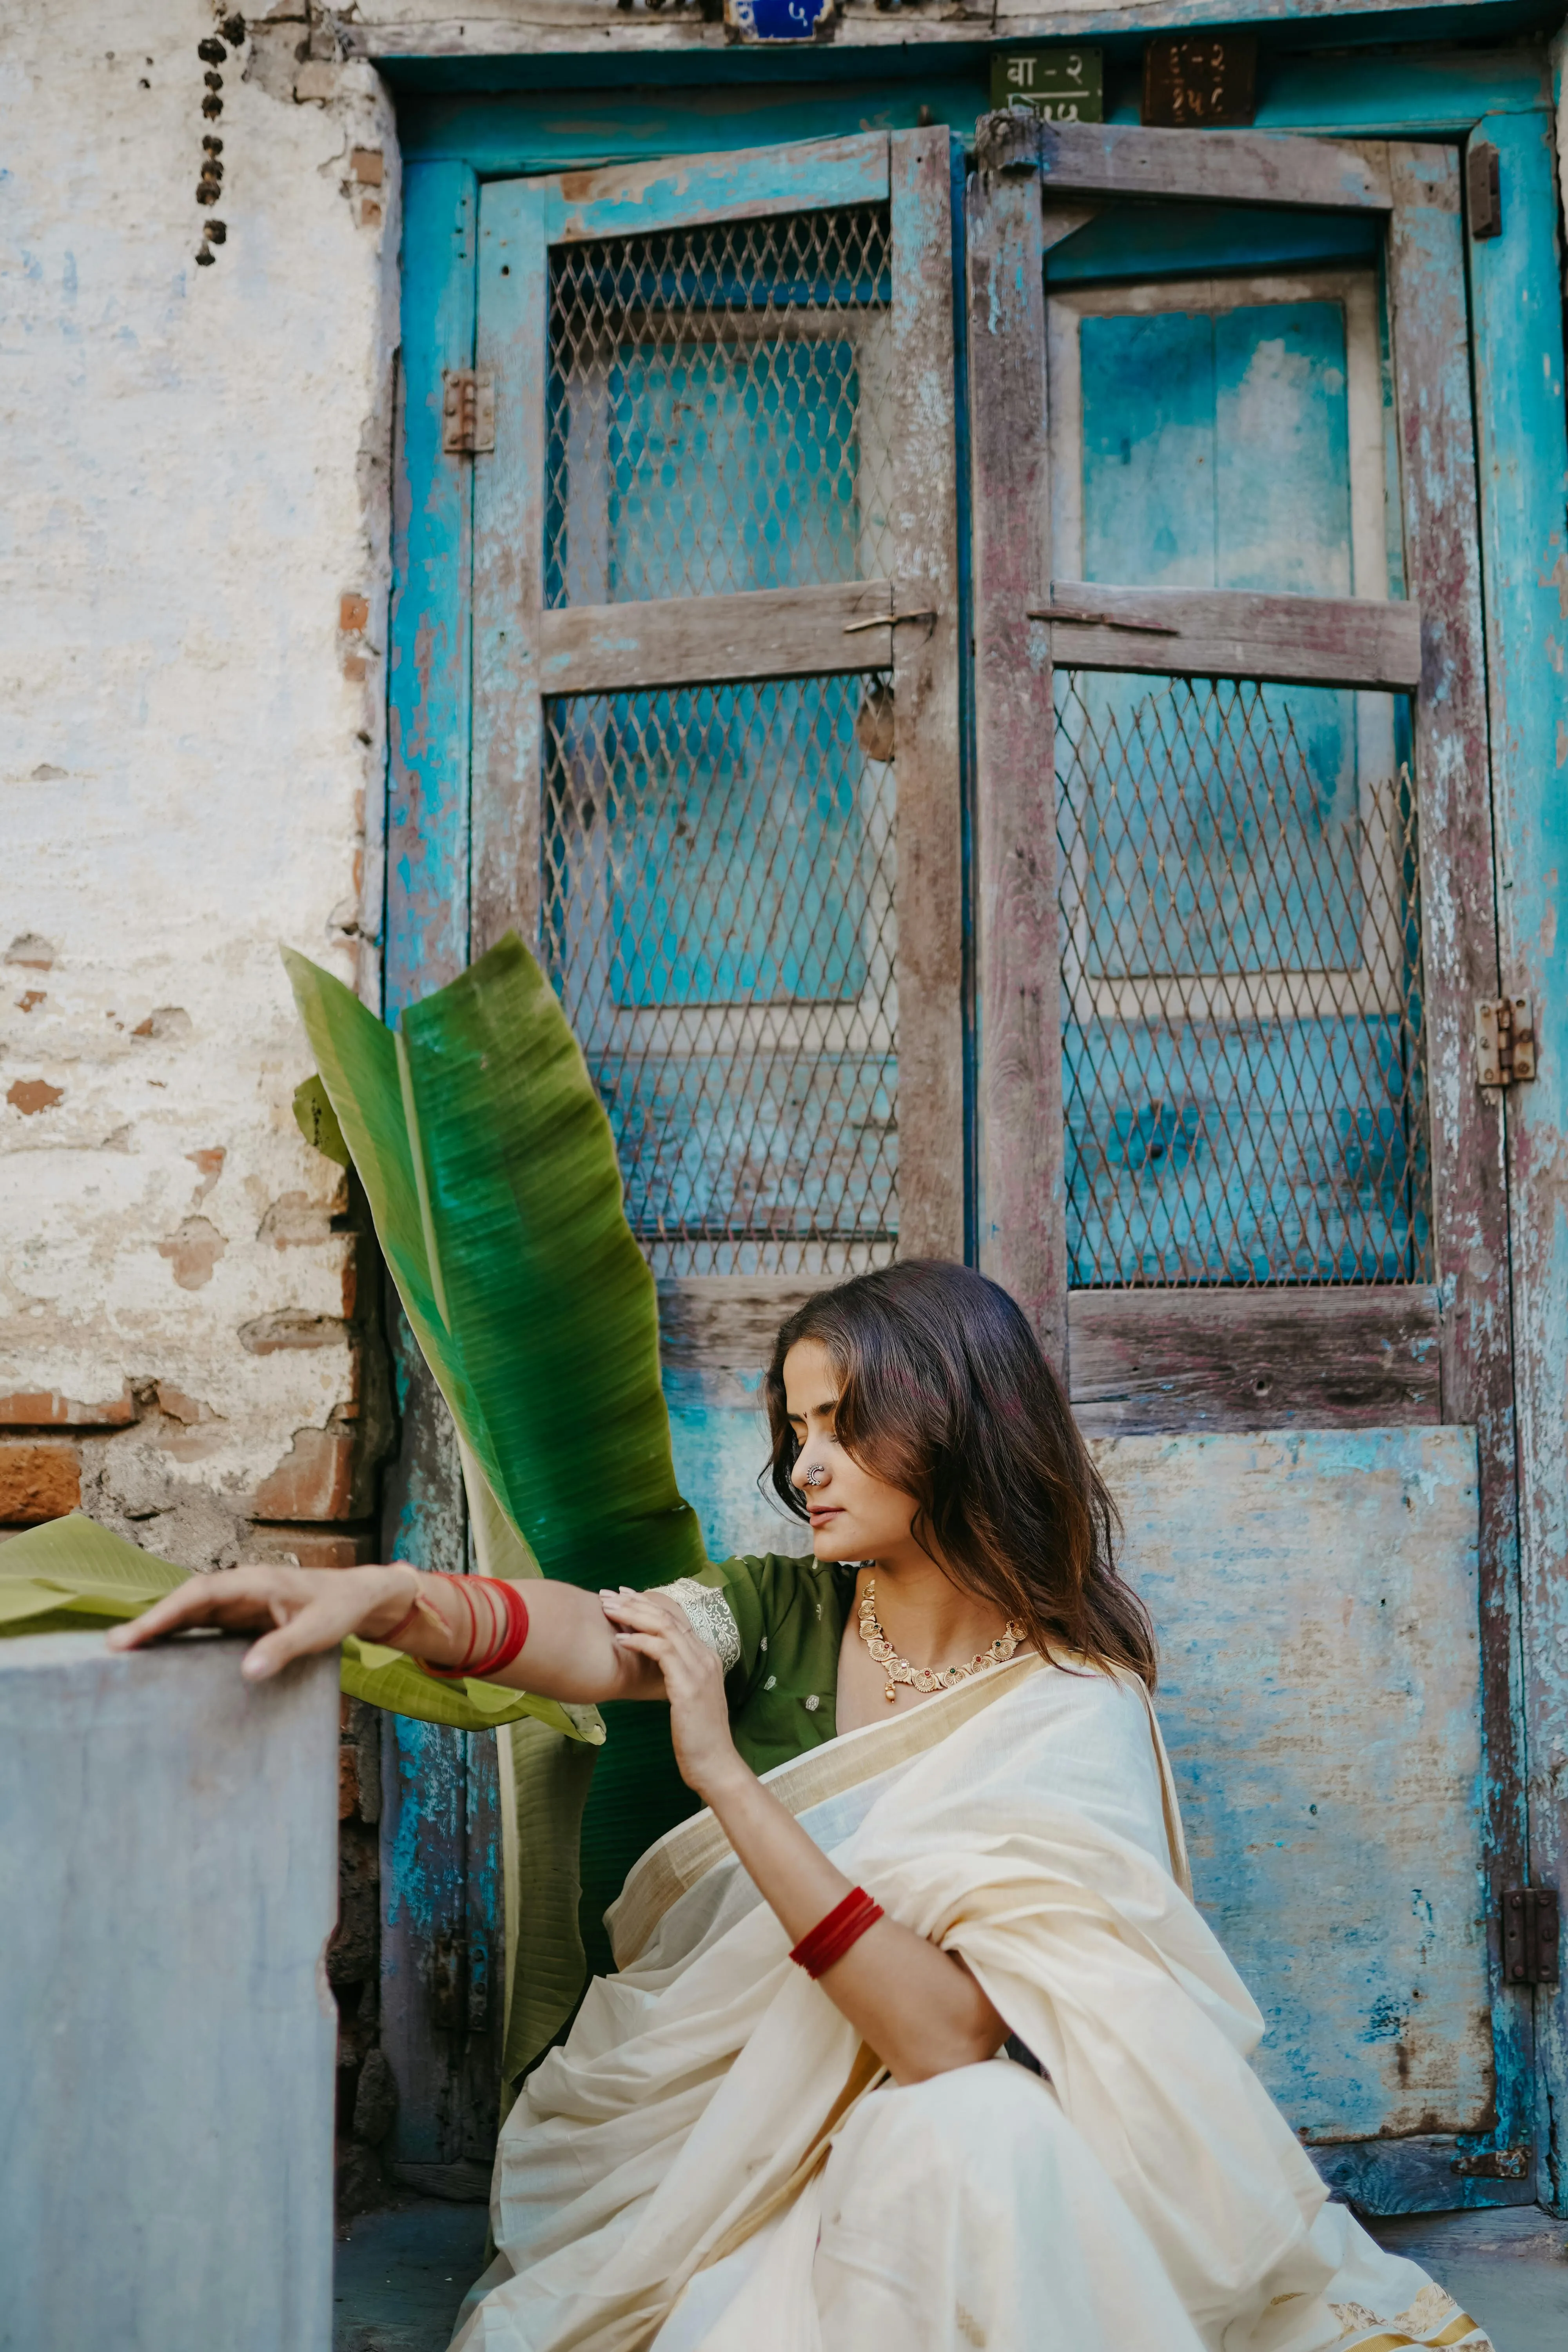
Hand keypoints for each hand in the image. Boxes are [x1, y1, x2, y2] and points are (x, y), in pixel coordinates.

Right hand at [105, 1562, 424, 1681]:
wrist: (358, 1597)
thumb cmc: (338, 1609)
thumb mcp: (318, 1630)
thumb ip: (284, 1647)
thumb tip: (248, 1670)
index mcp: (255, 1582)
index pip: (199, 1594)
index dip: (165, 1612)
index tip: (136, 1635)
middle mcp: (241, 1586)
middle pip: (186, 1601)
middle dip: (151, 1621)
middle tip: (113, 1649)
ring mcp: (240, 1599)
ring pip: (191, 1610)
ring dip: (161, 1627)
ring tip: (125, 1654)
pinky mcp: (243, 1614)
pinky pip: (205, 1622)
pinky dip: (180, 1633)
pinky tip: (161, 1654)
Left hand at [601, 1587, 745, 1803]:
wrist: (714, 1764)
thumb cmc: (696, 1737)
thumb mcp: (687, 1698)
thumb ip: (676, 1675)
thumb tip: (653, 1662)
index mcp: (706, 1657)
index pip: (676, 1618)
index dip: (649, 1603)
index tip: (624, 1595)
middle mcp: (706, 1657)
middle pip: (669, 1616)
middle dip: (636, 1602)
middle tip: (609, 1595)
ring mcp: (699, 1670)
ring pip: (665, 1628)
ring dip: (634, 1615)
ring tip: (608, 1610)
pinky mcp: (688, 1686)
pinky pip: (663, 1651)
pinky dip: (640, 1641)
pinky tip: (620, 1639)